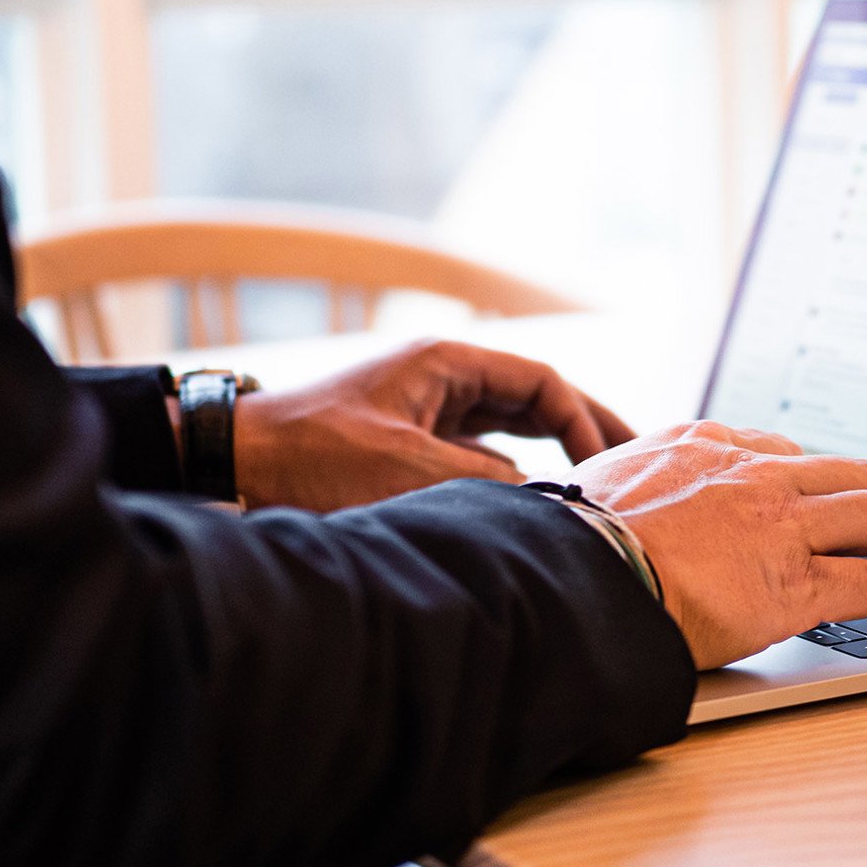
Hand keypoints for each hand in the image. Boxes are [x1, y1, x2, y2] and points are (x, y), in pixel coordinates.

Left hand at [233, 340, 633, 510]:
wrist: (231, 466)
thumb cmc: (310, 457)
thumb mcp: (406, 470)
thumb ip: (484, 483)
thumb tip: (545, 502)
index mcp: (445, 363)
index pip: (540, 381)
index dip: (581, 420)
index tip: (602, 467)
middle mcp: (442, 379)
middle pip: (535, 397)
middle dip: (584, 427)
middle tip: (635, 458)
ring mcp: (427, 410)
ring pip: (511, 425)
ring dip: (554, 450)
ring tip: (599, 479)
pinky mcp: (410, 444)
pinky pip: (482, 452)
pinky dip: (517, 471)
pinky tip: (537, 498)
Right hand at [565, 421, 866, 669]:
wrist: (566, 573)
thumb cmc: (569, 539)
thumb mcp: (603, 483)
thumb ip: (636, 483)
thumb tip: (627, 499)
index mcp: (705, 444)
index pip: (792, 454)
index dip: (835, 477)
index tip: (853, 490)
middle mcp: (754, 472)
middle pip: (857, 472)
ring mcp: (780, 524)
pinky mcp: (794, 581)